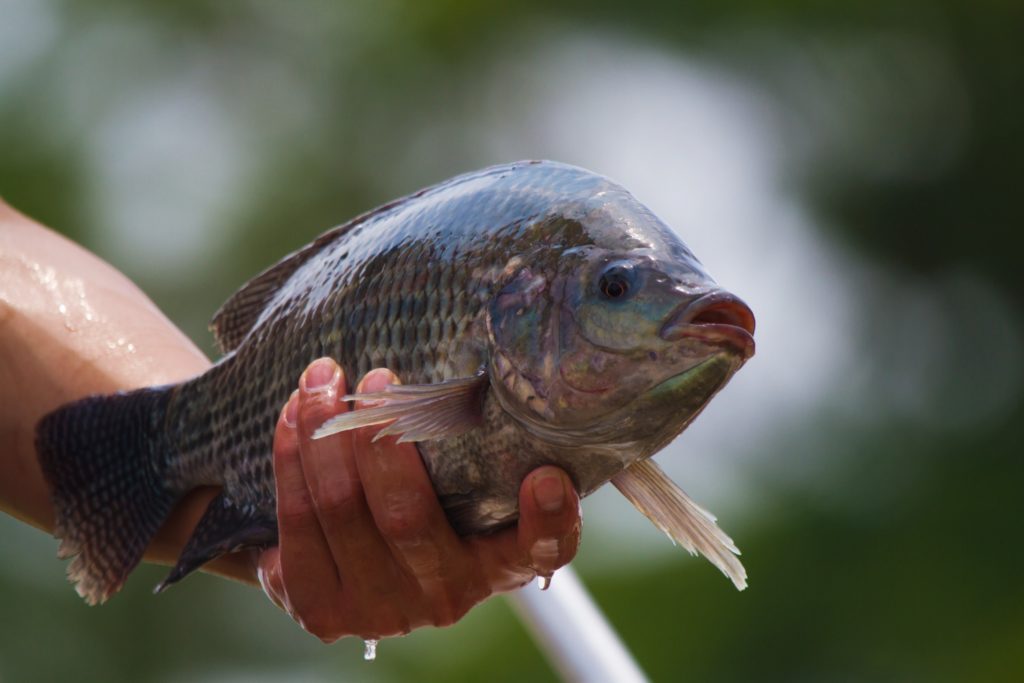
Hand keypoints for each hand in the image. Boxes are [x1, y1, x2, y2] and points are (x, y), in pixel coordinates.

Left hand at [255, 358, 581, 641]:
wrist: (363, 573)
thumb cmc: (433, 505)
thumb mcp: (473, 484)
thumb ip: (482, 446)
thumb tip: (483, 373)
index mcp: (501, 565)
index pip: (541, 552)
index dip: (549, 521)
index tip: (547, 477)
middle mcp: (447, 598)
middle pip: (406, 516)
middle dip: (380, 436)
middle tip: (376, 378)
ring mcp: (381, 612)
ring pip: (341, 512)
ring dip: (323, 434)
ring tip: (320, 379)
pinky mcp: (321, 611)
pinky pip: (297, 525)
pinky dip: (290, 461)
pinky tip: (292, 419)